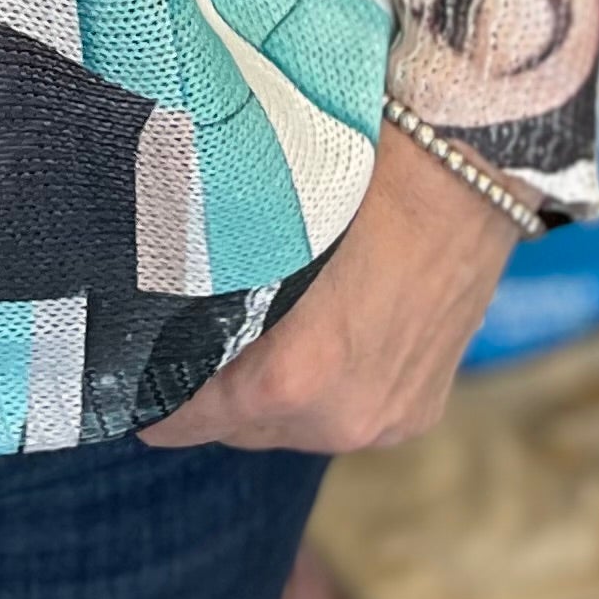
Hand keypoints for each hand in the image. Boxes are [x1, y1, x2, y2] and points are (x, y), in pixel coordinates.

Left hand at [141, 119, 518, 456]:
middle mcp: (342, 418)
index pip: (196, 417)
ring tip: (251, 342)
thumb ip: (214, 280)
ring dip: (270, 397)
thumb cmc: (353, 178)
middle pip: (246, 428)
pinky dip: (324, 391)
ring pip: (298, 426)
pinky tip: (316, 342)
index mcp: (292, 378)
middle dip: (215, 396)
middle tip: (188, 355)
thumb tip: (160, 292)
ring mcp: (387, 420)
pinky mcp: (420, 409)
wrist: (464, 169)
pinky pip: (348, 412)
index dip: (161, 402)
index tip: (135, 392)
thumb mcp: (261, 226)